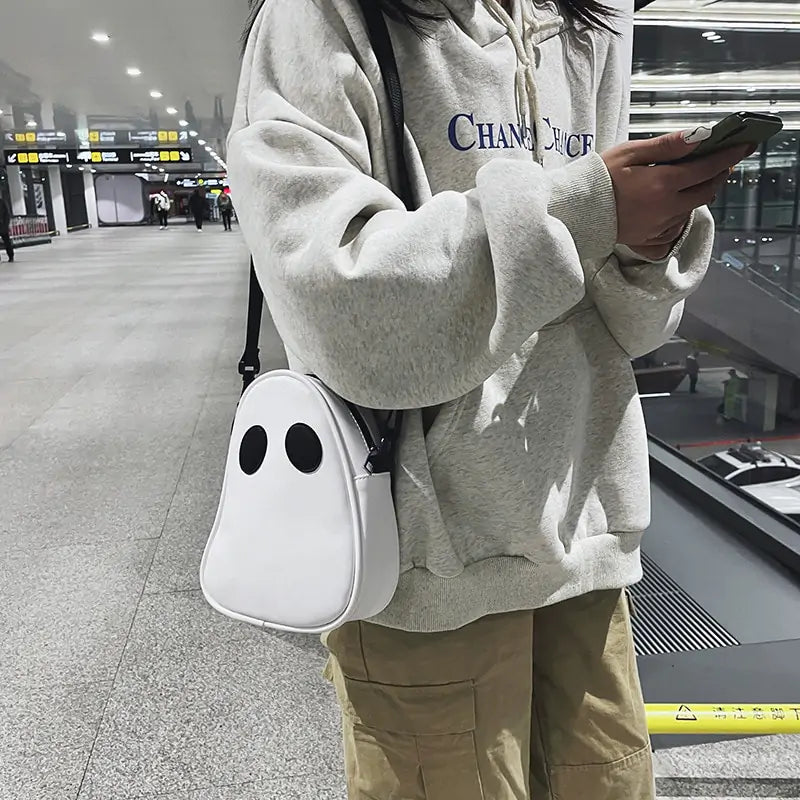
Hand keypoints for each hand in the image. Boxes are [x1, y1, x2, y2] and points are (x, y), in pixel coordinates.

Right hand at [602, 131, 754, 256]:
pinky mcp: (648, 240)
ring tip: (690, 180)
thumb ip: (667, 145)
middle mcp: (665, 208)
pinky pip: (675, 228)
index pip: (707, 167)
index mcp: (662, 184)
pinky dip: (679, 214)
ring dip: (698, 193)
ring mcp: (658, 227)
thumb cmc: (598, 178)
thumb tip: (700, 135)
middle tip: (720, 163)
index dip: (729, 155)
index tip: (744, 145)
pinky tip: (670, 204)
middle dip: (718, 176)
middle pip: (706, 192)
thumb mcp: (630, 152)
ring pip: (692, 209)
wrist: (575, 211)